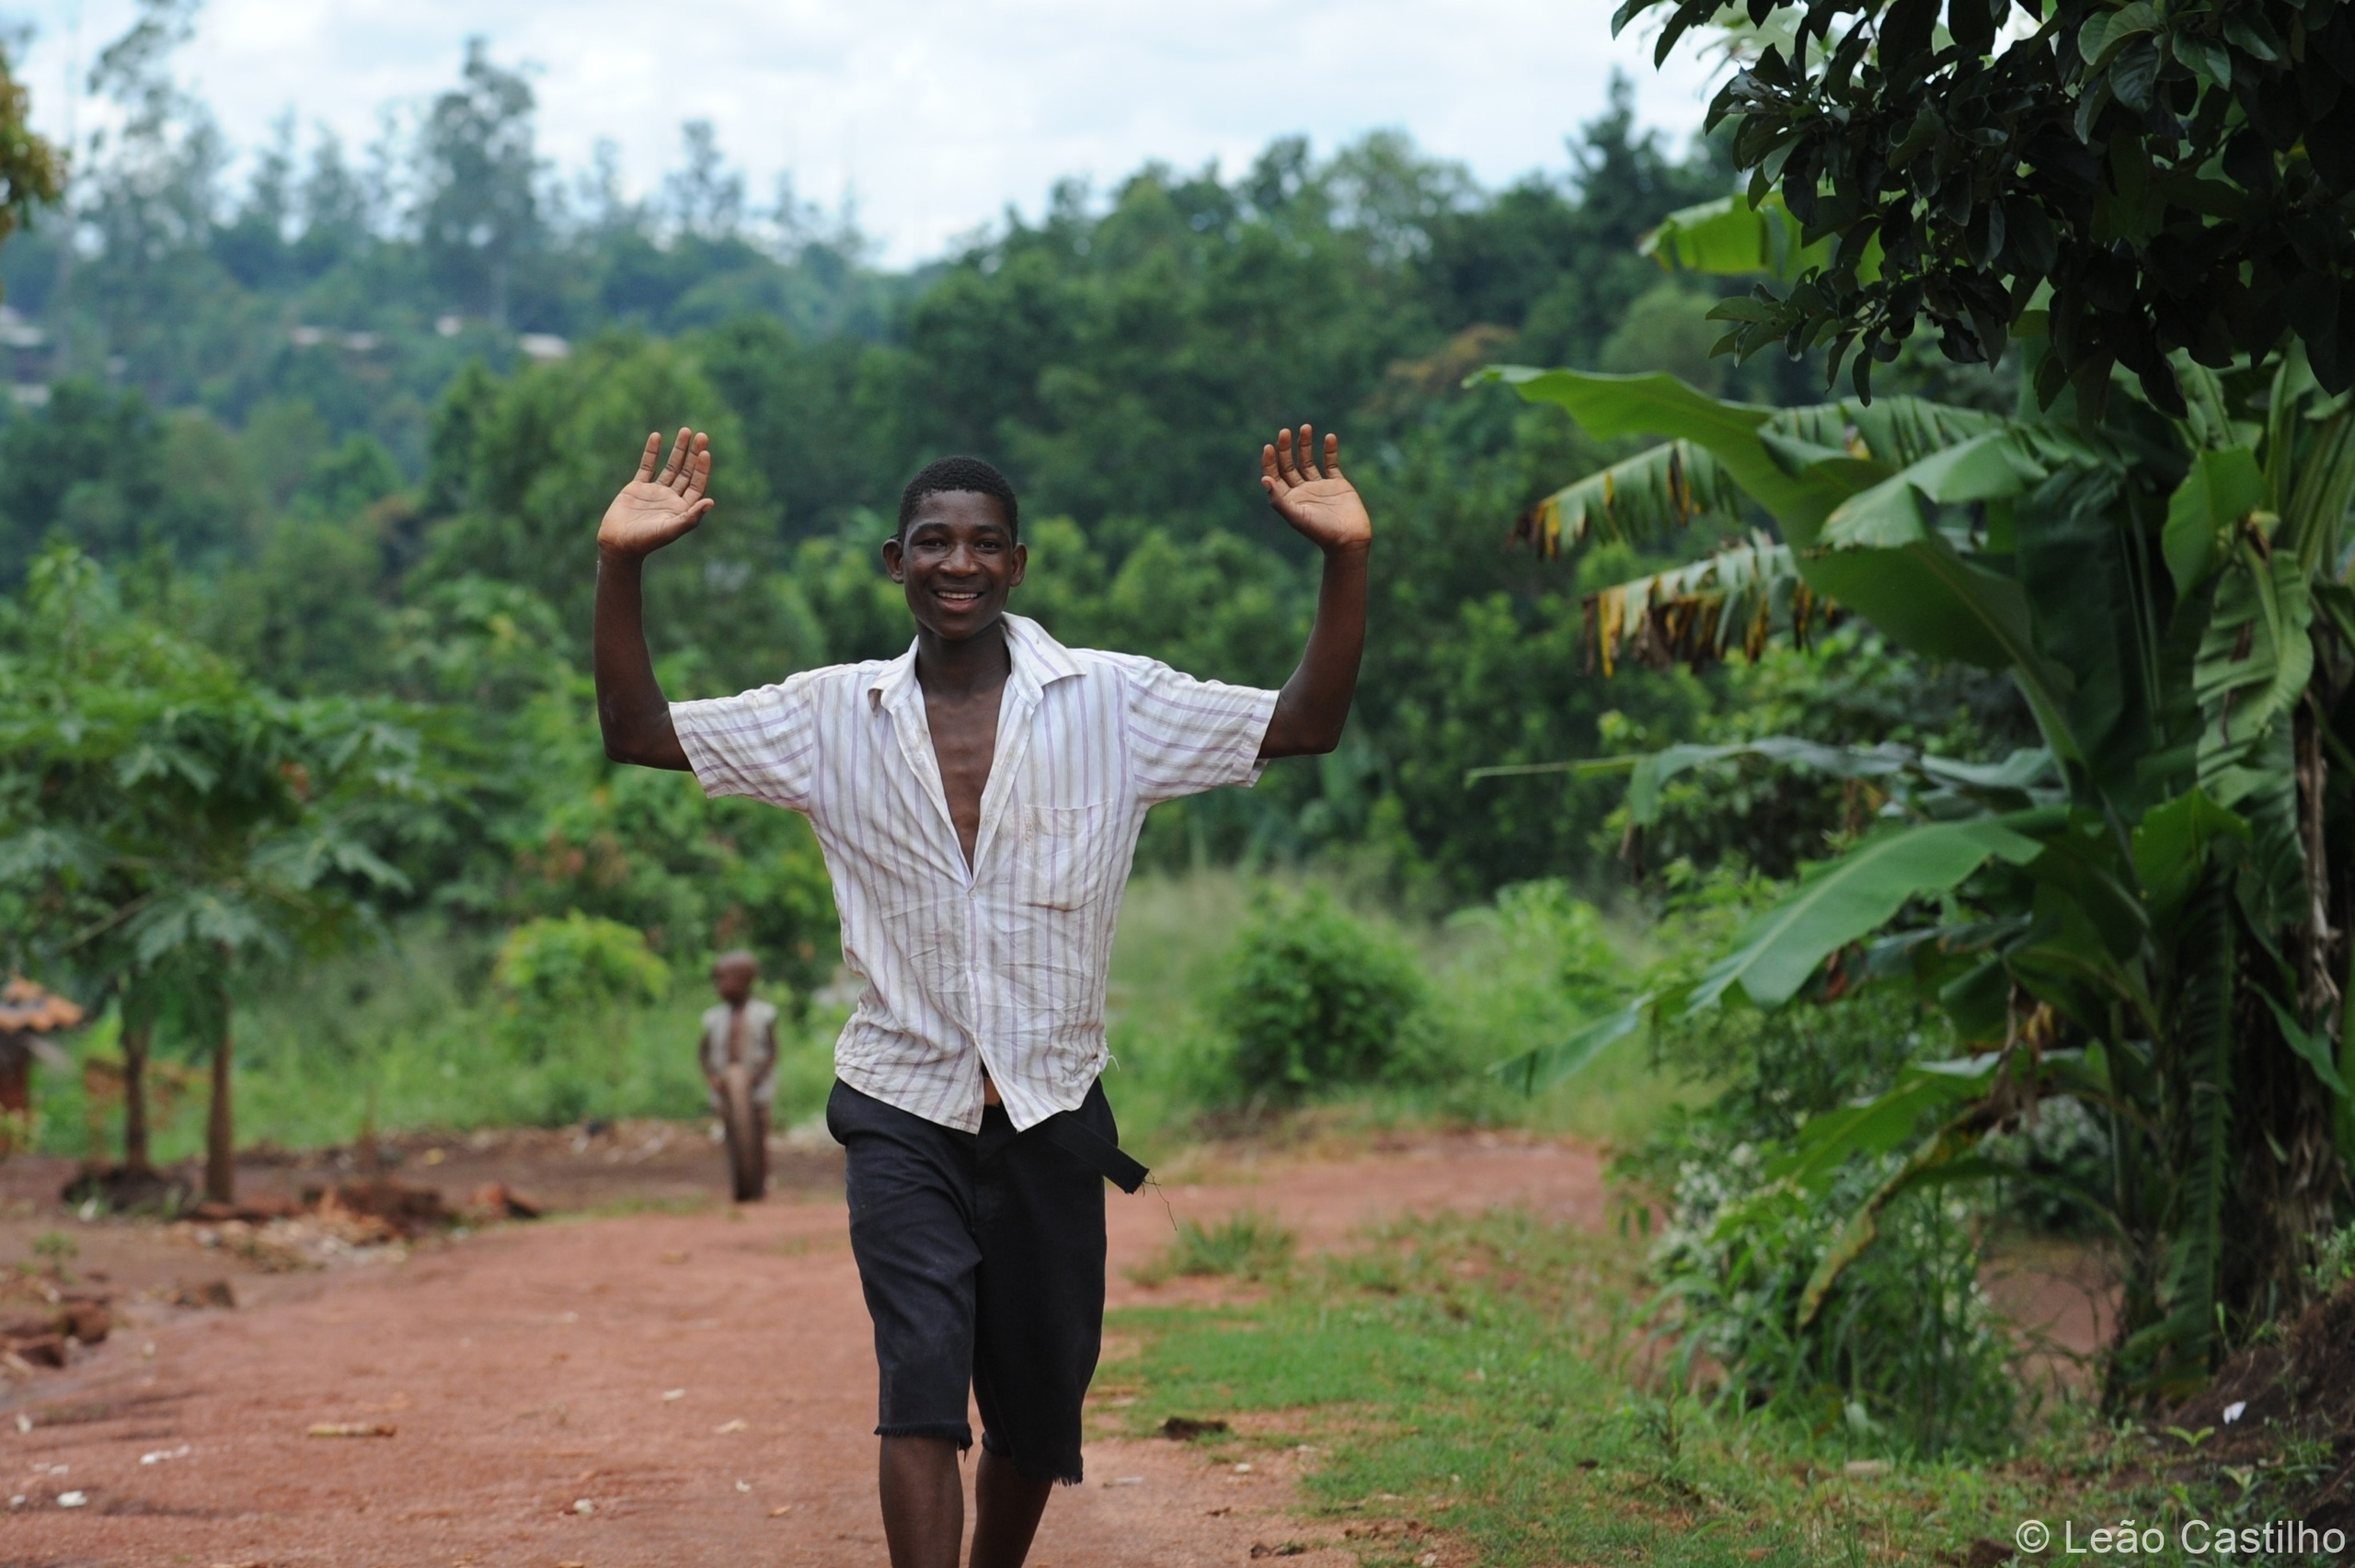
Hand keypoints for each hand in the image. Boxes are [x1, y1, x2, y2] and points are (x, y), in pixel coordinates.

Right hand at [599, 428, 714, 557]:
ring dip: (678, 449)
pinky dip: (652, 451)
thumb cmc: (646, 541)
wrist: (618, 543)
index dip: (702, 468)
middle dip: (694, 454)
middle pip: (687, 472)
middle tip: (701, 435)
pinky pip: (647, 465)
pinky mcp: (638, 487)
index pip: (697, 484)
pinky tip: (657, 436)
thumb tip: (711, 502)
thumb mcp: (671, 529)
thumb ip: (691, 517)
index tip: (704, 452)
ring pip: (671, 466)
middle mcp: (672, 498)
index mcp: (683, 509)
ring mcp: (655, 492)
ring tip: (685, 430)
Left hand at [1261, 425, 1369, 553]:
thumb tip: (1264, 479)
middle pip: (1289, 464)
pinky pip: (1331, 463)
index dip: (1270, 461)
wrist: (1349, 540)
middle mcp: (1302, 491)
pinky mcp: (1338, 484)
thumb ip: (1279, 499)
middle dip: (1285, 448)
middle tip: (1284, 431)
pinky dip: (1330, 450)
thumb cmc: (1320, 532)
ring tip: (1305, 427)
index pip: (1275, 475)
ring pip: (1309, 461)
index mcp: (1289, 499)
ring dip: (1305, 444)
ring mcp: (1320, 486)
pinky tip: (1329, 437)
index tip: (1269, 446)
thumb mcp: (1296, 516)